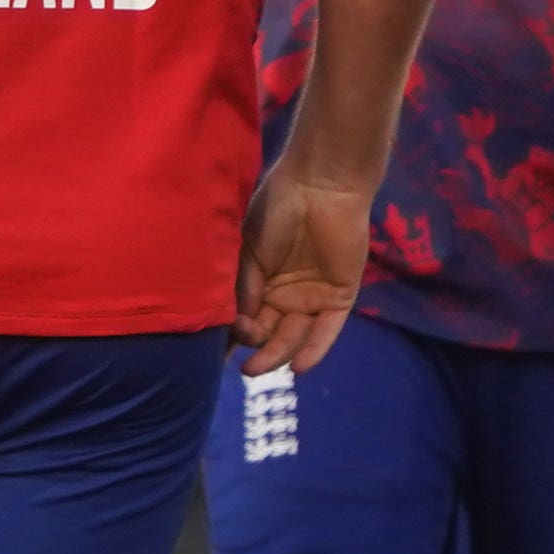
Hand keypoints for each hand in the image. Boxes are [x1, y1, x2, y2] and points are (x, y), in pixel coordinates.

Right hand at [234, 153, 375, 375]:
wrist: (320, 185)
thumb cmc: (276, 210)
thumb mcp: (247, 251)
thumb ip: (242, 288)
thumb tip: (235, 325)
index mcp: (259, 282)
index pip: (244, 318)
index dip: (230, 335)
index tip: (213, 350)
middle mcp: (284, 294)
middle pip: (268, 333)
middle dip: (254, 348)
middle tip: (241, 359)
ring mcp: (312, 298)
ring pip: (293, 337)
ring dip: (276, 354)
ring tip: (257, 366)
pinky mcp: (340, 298)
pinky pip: (326, 331)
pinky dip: (314, 350)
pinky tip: (298, 367)